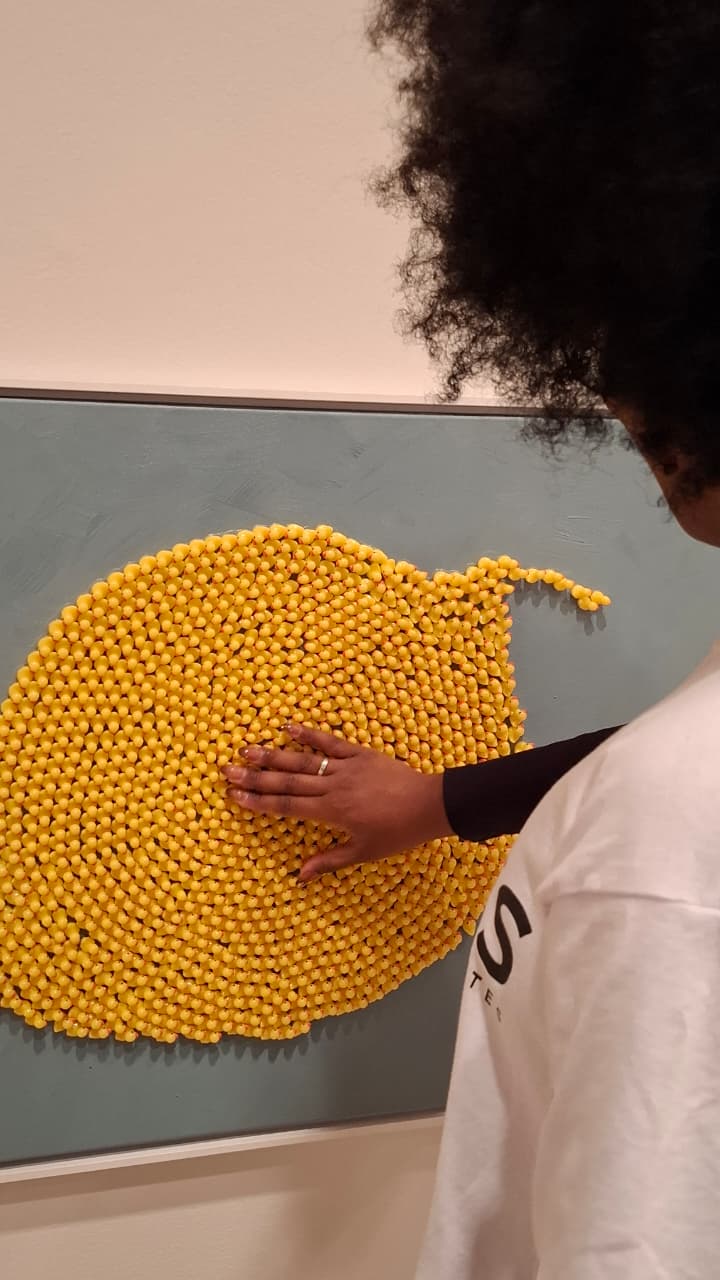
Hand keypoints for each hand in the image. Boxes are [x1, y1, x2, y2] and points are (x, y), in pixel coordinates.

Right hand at [222, 724, 452, 881]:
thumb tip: (299, 875)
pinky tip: (288, 728)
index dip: (259, 802)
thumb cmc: (397, 833)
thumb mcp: (364, 852)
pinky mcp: (360, 754)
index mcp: (332, 812)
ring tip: (247, 750)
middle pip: (287, 782)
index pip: (287, 806)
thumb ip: (329, 861)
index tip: (235, 796)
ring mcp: (346, 767)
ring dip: (273, 755)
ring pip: (303, 761)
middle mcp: (333, 787)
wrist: (429, 805)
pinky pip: (330, 742)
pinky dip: (309, 735)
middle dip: (255, 778)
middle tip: (227, 771)